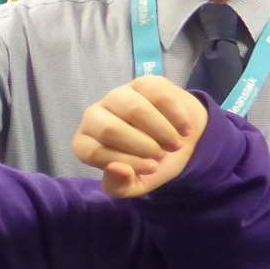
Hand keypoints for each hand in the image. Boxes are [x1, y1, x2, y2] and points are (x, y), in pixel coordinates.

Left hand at [71, 76, 208, 196]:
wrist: (178, 141)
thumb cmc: (150, 164)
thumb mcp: (134, 184)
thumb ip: (120, 185)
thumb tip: (117, 170)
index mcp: (85, 143)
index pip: (93, 152)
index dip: (126, 162)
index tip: (152, 169)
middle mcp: (93, 116)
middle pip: (110, 129)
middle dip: (142, 146)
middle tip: (163, 155)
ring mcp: (117, 96)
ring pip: (134, 109)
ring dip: (161, 131)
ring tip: (175, 145)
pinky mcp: (142, 83)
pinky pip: (158, 96)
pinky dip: (176, 116)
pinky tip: (184, 130)